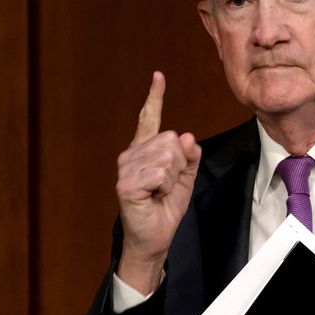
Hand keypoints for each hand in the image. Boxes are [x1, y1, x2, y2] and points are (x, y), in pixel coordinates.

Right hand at [115, 72, 200, 293]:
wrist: (154, 237)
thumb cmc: (165, 208)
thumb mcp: (185, 179)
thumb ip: (189, 157)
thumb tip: (186, 137)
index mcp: (144, 150)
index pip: (148, 119)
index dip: (154, 97)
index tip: (158, 76)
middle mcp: (131, 154)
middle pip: (170, 140)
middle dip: (179, 165)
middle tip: (167, 185)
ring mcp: (126, 168)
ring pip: (167, 157)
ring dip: (172, 179)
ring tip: (160, 192)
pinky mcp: (126, 184)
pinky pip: (160, 174)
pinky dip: (165, 188)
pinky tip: (154, 197)